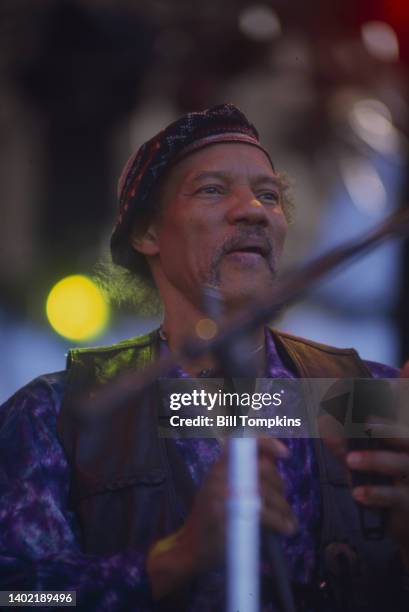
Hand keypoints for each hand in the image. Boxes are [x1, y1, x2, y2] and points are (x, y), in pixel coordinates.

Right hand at [147, 437, 296, 598]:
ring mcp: (222, 493)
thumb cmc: (211, 520)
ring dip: (283, 508)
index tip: (285, 454)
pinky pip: (263, 514)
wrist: (191, 548)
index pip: (243, 441)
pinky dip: (279, 522)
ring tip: (290, 522)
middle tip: (286, 506)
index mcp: (219, 466)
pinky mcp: (228, 515)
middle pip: (263, 468)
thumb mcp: (220, 489)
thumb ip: (242, 476)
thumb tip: (275, 470)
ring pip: (266, 492)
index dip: (267, 443)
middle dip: (281, 486)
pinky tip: (285, 529)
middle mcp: (219, 474)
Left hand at [345, 362, 408, 568]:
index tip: (375, 389)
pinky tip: (358, 493)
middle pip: (406, 436)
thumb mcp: (360, 458)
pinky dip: (376, 494)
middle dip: (388, 427)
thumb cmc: (380, 479)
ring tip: (350, 460)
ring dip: (375, 459)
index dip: (394, 397)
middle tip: (367, 421)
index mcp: (401, 436)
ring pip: (401, 464)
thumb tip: (321, 421)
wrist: (399, 518)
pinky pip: (397, 496)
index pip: (399, 413)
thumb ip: (343, 442)